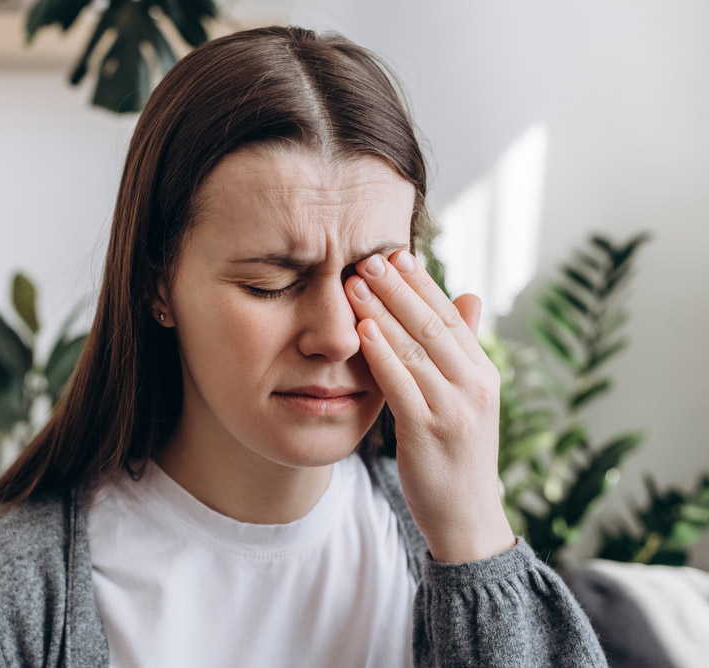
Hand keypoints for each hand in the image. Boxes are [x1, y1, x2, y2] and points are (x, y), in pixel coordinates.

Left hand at [345, 249, 514, 562]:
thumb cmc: (458, 454)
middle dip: (399, 287)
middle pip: (433, 324)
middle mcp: (474, 384)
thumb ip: (462, 349)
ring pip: (416, 348)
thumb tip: (468, 296)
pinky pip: (402, 384)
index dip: (422, 283)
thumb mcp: (467, 398)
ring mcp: (454, 408)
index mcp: (483, 372)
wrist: (467, 517)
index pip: (451, 316)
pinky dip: (383, 353)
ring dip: (384, 310)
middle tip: (370, 257)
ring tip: (356, 281)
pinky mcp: (430, 431)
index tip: (397, 253)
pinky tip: (362, 330)